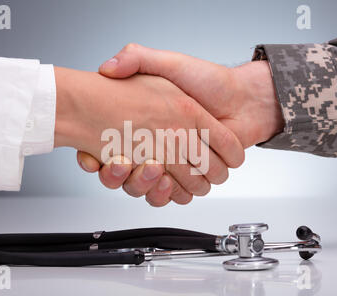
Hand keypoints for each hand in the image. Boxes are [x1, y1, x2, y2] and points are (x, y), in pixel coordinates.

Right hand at [53, 66, 243, 204]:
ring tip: (152, 168)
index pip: (105, 145)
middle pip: (121, 173)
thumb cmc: (208, 80)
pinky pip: (171, 195)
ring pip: (143, 188)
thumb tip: (107, 68)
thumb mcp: (169, 63)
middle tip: (122, 162)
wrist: (244, 99)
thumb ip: (137, 59)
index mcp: (143, 124)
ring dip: (142, 184)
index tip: (93, 156)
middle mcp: (154, 145)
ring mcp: (172, 163)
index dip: (94, 156)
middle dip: (117, 174)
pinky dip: (167, 194)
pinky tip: (167, 182)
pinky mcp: (189, 177)